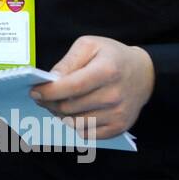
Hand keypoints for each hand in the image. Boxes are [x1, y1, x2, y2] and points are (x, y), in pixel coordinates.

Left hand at [30, 36, 155, 139]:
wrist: (144, 74)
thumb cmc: (112, 57)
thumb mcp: (90, 45)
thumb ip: (68, 61)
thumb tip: (50, 79)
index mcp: (107, 71)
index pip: (71, 87)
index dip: (49, 91)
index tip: (34, 91)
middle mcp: (114, 95)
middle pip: (69, 107)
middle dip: (49, 103)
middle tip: (41, 97)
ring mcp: (118, 114)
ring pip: (75, 123)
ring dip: (60, 115)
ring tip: (58, 103)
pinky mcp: (119, 128)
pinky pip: (86, 133)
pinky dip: (75, 125)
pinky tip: (75, 112)